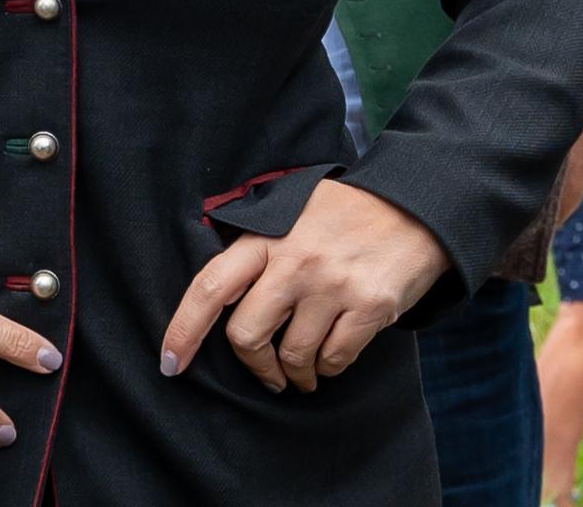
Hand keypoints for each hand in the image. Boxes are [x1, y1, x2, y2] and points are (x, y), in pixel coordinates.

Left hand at [161, 179, 448, 392]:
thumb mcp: (286, 212)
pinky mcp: (369, 306)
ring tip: (301, 372)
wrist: (413, 207)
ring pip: (294, 356)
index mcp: (263, 237)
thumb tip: (214, 291)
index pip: (209, 288)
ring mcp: (332, 285)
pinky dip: (327, 369)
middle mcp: (293, 261)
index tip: (170, 364)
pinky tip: (329, 358)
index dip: (183, 330)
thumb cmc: (339, 214)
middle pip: (246, 335)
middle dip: (254, 365)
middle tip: (267, 373)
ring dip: (294, 374)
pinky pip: (334, 358)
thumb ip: (253, 246)